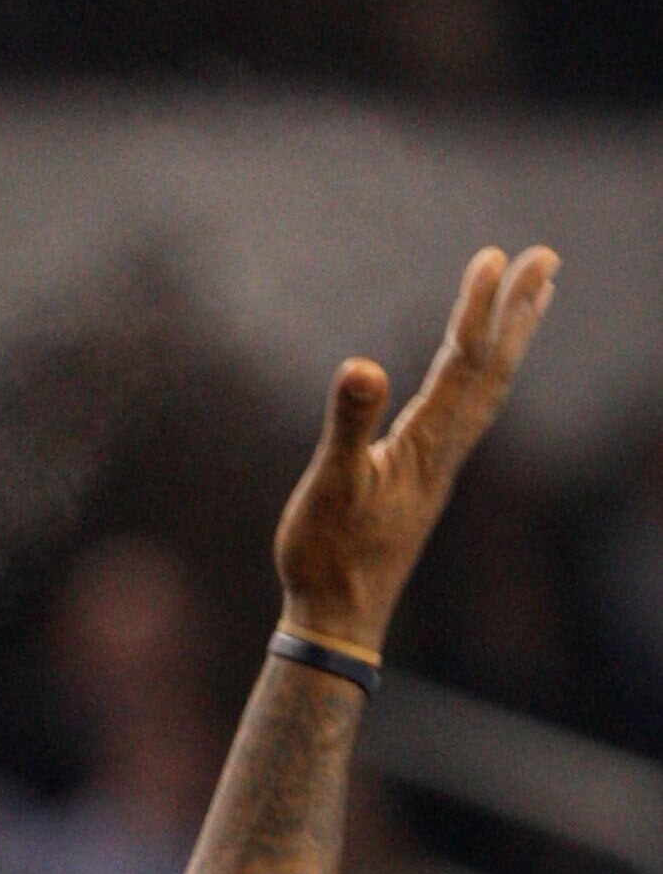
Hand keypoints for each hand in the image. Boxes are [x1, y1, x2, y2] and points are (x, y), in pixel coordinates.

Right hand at [274, 244, 558, 656]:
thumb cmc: (328, 554)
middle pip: (494, 369)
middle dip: (518, 311)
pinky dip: (484, 375)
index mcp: (428, 445)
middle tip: (545, 255)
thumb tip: (363, 367)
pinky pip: (469, 410)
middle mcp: (447, 451)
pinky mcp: (426, 477)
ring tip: (534, 297)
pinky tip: (476, 370)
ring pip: (488, 389)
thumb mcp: (331, 485)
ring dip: (511, 339)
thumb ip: (348, 425)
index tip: (496, 256)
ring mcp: (440, 465)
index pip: (462, 362)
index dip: (479, 308)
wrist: (340, 618)